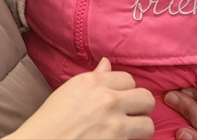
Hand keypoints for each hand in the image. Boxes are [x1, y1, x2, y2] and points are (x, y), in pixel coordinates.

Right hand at [6, 58, 155, 139]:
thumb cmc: (48, 122)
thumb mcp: (68, 92)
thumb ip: (93, 78)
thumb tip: (107, 64)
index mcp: (92, 82)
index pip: (128, 78)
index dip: (125, 91)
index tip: (120, 100)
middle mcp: (107, 99)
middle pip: (145, 97)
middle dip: (139, 108)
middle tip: (129, 116)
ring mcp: (114, 124)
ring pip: (148, 123)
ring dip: (139, 129)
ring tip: (128, 132)